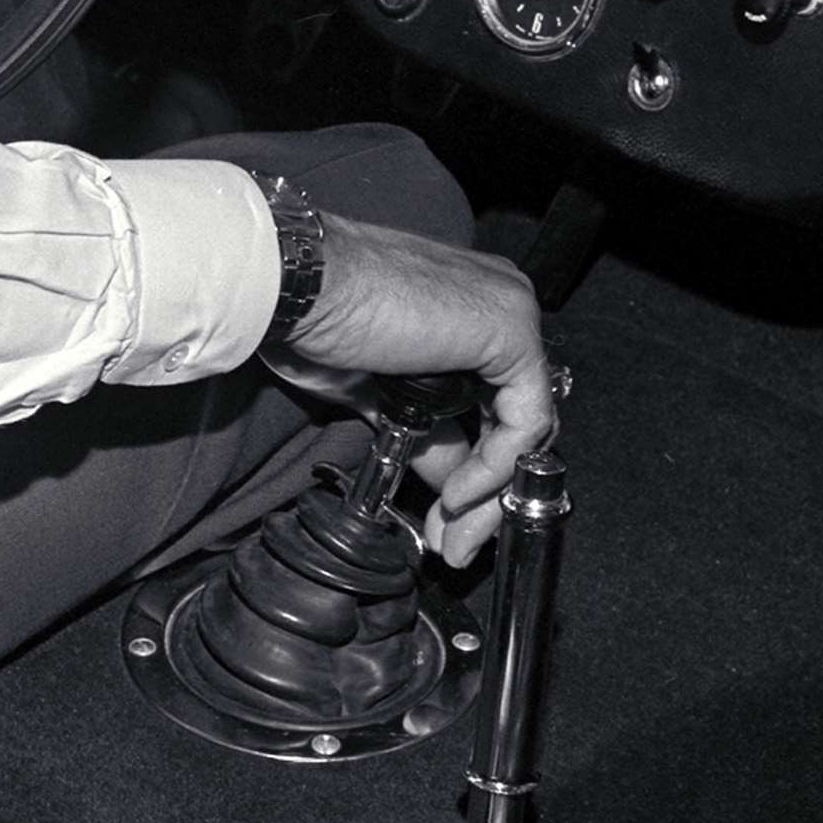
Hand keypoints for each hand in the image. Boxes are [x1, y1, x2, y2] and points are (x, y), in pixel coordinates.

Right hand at [266, 211, 554, 565]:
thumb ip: (422, 429)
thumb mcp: (376, 390)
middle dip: (484, 492)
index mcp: (470, 307)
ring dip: (488, 494)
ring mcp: (510, 312)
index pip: (497, 402)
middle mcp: (500, 302)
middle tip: (455, 539)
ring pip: (525, 427)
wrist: (297, 283)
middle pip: (514, 419)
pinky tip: (457, 495)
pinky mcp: (510, 331)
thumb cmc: (315, 317)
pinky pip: (524, 421)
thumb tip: (446, 476)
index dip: (474, 467)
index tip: (447, 512)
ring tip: (455, 535)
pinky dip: (494, 468)